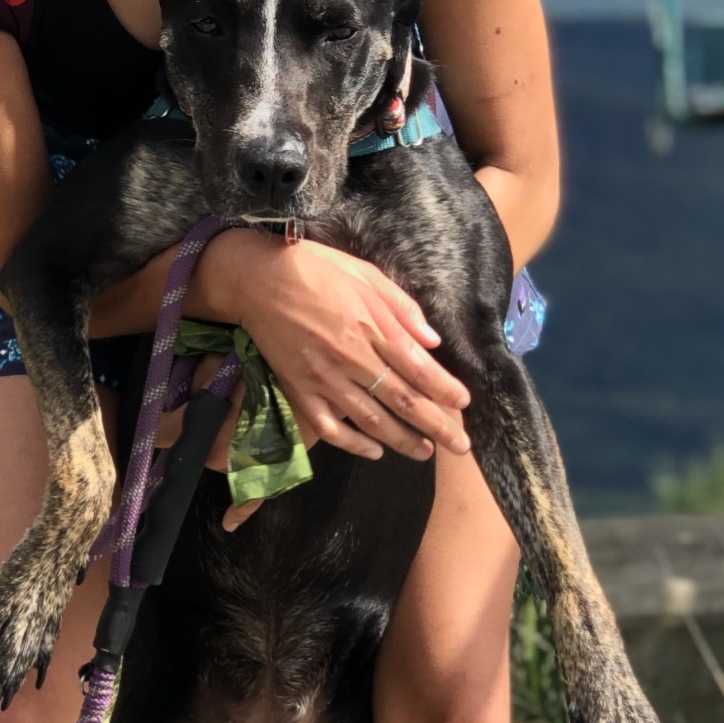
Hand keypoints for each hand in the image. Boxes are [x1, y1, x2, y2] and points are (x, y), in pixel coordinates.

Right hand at [194, 231, 470, 469]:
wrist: (259, 280)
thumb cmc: (317, 270)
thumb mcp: (367, 275)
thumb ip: (402, 310)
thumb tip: (432, 342)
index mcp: (373, 328)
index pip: (419, 369)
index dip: (445, 390)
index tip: (464, 404)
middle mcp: (353, 358)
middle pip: (403, 400)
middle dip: (437, 425)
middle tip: (461, 446)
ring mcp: (325, 379)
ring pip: (371, 420)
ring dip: (402, 440)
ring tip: (424, 452)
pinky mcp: (300, 391)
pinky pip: (330, 428)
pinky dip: (354, 445)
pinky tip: (374, 452)